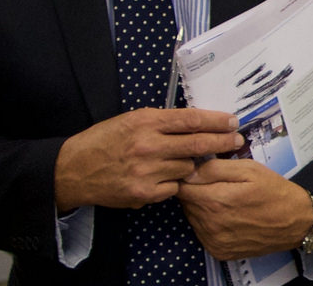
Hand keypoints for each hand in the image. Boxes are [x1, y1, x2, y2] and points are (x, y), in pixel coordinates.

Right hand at [54, 107, 241, 211]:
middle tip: (237, 139)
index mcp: (145, 121)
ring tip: (181, 160)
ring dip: (190, 164)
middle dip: (221, 141)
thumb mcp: (129, 120)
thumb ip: (159, 123)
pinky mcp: (145, 193)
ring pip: (187, 168)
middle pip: (196, 144)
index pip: (189, 120)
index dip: (214, 120)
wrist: (75, 168)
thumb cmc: (103, 141)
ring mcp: (148, 171)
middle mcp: (148, 145)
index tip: (231, 120)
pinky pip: (174, 188)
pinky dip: (173, 183)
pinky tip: (162, 177)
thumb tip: (192, 125)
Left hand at [176, 158, 312, 260]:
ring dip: (199, 206)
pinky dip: (207, 223)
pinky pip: (201, 232)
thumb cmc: (272, 190)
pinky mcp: (219, 251)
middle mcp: (210, 225)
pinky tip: (224, 215)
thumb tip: (188, 172)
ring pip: (191, 217)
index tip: (198, 170)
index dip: (186, 175)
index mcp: (215, 201)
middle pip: (185, 202)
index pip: (180, 186)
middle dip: (194, 190)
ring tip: (221, 198)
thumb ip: (214, 168)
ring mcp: (214, 241)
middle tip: (214, 183)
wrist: (296, 221)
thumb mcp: (246, 169)